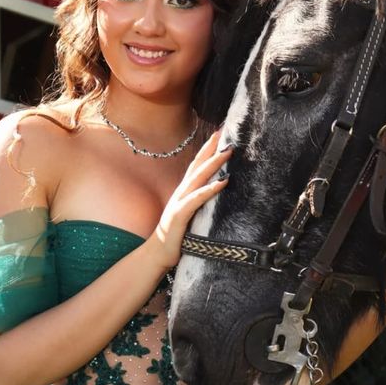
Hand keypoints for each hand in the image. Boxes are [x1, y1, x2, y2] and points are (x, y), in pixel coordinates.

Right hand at [148, 129, 231, 268]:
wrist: (157, 253)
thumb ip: (198, 202)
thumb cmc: (176, 236)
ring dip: (214, 163)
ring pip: (199, 177)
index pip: (197, 166)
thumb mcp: (189, 214)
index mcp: (184, 191)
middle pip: (198, 165)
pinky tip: (224, 181)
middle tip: (224, 131)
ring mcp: (180, 202)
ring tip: (228, 150)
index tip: (220, 134)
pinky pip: (198, 199)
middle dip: (211, 147)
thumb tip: (214, 193)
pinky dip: (211, 189)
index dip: (208, 149)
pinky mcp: (180, 215)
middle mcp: (181, 192)